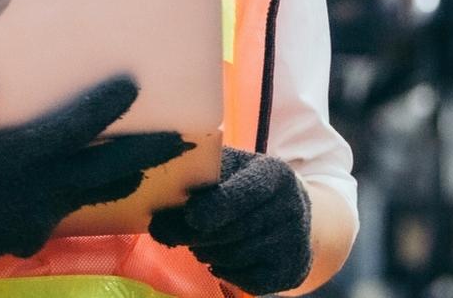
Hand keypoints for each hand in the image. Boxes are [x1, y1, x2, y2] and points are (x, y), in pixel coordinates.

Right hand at [0, 73, 190, 277]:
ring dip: (125, 177)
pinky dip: (86, 199)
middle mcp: (42, 187)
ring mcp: (42, 214)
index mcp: (22, 158)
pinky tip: (83, 192)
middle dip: (147, 152)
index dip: (105, 107)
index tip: (134, 86)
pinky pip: (68, 212)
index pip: (75, 129)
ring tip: (148, 166)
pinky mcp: (32, 234)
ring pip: (96, 193)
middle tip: (182, 139)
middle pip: (108, 167)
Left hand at [149, 148, 312, 294]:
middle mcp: (291, 205)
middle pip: (235, 230)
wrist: (293, 215)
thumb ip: (194, 190)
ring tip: (202, 246)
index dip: (215, 206)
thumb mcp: (227, 174)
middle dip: (199, 236)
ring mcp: (295, 240)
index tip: (191, 216)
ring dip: (209, 254)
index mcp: (274, 173)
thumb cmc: (246, 189)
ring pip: (237, 256)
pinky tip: (221, 261)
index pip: (244, 192)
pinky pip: (248, 280)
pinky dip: (226, 273)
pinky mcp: (291, 270)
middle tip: (183, 234)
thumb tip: (157, 225)